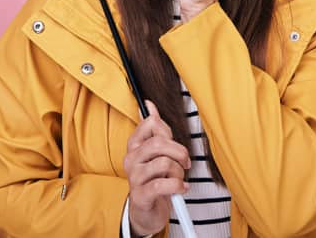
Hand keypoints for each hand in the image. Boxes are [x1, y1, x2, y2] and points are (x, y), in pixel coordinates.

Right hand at [123, 100, 191, 235]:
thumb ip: (154, 130)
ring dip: (179, 172)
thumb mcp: (154, 153)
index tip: (173, 143)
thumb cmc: (153, 179)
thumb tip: (149, 104)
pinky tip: (181, 188)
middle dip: (179, 152)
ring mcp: (134, 177)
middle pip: (159, 142)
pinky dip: (178, 186)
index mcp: (134, 145)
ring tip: (179, 178)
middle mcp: (131, 159)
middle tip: (185, 162)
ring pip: (164, 163)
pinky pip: (163, 185)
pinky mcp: (141, 195)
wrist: (146, 212)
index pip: (151, 123)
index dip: (168, 131)